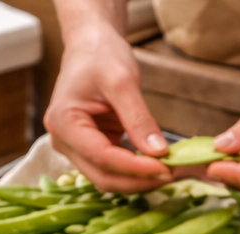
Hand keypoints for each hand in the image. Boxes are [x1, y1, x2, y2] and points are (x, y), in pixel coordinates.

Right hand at [44, 1, 173, 191]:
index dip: (136, 168)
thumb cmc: (101, 56)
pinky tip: (161, 167)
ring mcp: (76, 149)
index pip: (102, 157)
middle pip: (104, 176)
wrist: (91, 46)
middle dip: (140, 180)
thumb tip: (160, 153)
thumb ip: (139, 119)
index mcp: (64, 123)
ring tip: (172, 172)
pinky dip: (138, 172)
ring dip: (140, 180)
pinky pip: (115, 170)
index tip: (167, 168)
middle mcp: (64, 141)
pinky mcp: (92, 150)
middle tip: (175, 175)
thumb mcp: (123, 82)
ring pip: (110, 179)